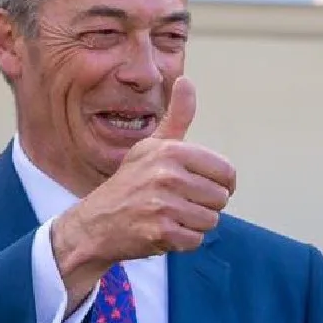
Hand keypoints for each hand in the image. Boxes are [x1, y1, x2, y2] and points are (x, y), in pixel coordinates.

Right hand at [51, 77, 235, 297]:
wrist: (96, 222)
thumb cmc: (131, 182)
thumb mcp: (152, 146)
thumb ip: (177, 117)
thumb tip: (187, 81)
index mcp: (171, 151)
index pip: (226, 172)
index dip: (221, 185)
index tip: (203, 187)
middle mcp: (168, 175)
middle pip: (220, 199)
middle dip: (205, 206)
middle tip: (179, 204)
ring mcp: (163, 204)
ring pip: (210, 221)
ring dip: (194, 224)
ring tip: (171, 216)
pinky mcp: (160, 231)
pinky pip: (195, 240)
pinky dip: (183, 241)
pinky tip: (164, 231)